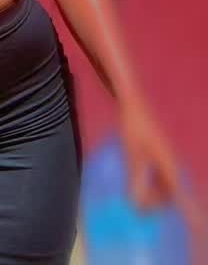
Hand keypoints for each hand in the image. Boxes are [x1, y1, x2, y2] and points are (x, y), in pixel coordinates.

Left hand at [120, 100, 203, 235]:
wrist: (132, 102)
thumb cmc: (133, 126)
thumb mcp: (133, 154)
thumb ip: (136, 178)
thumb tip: (137, 204)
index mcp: (167, 163)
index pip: (177, 193)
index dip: (186, 210)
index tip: (194, 224)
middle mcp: (169, 160)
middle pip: (169, 190)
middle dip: (157, 202)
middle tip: (138, 208)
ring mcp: (162, 155)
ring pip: (163, 181)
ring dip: (152, 192)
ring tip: (134, 197)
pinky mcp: (155, 150)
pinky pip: (156, 172)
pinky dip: (149, 181)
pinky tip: (135, 181)